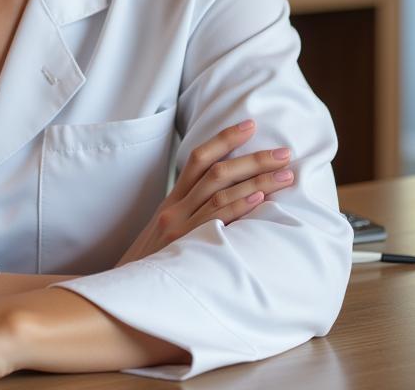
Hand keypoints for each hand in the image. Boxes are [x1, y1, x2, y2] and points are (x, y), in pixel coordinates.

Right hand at [115, 118, 293, 265]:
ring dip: (257, 181)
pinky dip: (238, 206)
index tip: (250, 126)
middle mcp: (176, 207)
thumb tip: (228, 201)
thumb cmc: (154, 262)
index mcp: (173, 200)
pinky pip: (215, 220)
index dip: (224, 139)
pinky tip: (259, 199)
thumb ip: (191, 213)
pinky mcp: (186, 244)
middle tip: (284, 153)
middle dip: (253, 159)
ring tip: (285, 175)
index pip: (198, 158)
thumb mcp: (167, 231)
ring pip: (220, 192)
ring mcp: (180, 225)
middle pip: (216, 171)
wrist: (128, 289)